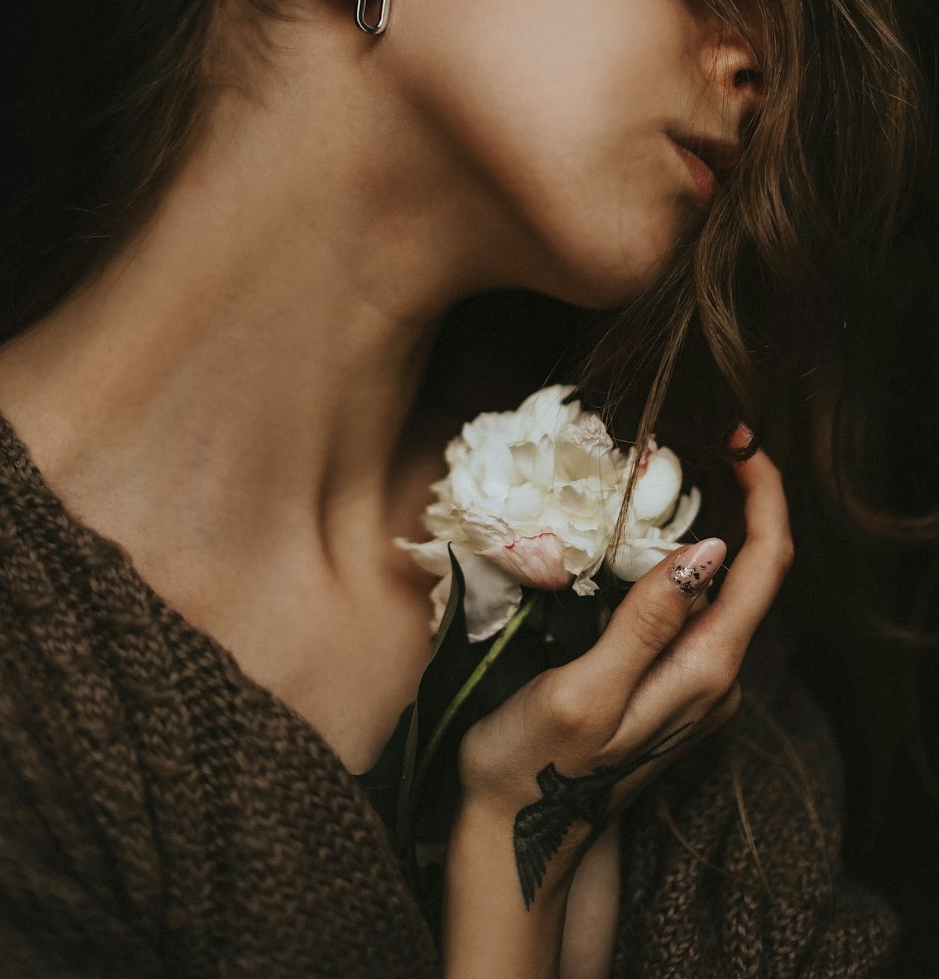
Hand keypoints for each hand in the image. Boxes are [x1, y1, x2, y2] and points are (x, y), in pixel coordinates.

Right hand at [456, 433, 792, 906]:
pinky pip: (691, 608)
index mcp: (703, 672)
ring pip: (720, 587)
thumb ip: (647, 625)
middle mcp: (713, 678)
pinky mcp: (666, 684)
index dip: (764, 495)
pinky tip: (637, 538)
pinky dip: (674, 559)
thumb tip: (707, 551)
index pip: (764, 567)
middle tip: (697, 440)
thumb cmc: (533, 767)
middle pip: (752, 572)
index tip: (739, 439)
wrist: (512, 837)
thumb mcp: (582, 692)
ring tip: (663, 474)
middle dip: (738, 497)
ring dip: (704, 524)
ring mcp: (693, 684)